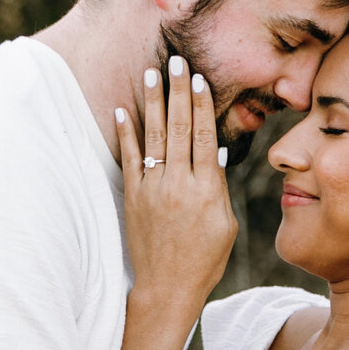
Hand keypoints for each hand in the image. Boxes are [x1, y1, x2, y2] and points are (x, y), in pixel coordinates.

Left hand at [114, 54, 235, 316]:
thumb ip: (219, 188)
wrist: (167, 288)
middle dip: (177, 91)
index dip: (202, 105)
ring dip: (153, 102)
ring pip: (154, 137)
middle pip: (180, 128)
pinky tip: (123, 110)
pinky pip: (129, 159)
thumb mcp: (225, 225)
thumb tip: (218, 153)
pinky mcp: (133, 198)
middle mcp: (179, 185)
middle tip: (175, 61)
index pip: (205, 136)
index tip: (198, 78)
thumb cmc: (204, 260)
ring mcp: (153, 190)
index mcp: (207, 190)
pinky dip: (126, 134)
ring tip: (150, 74)